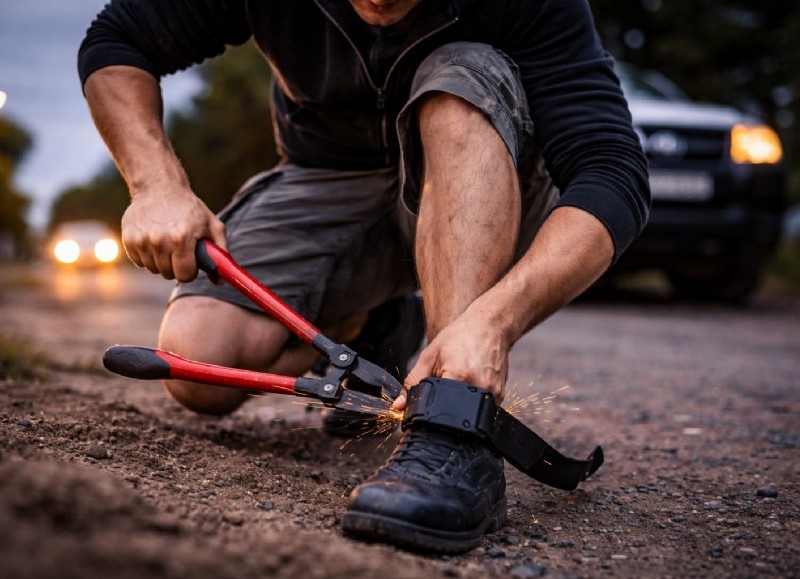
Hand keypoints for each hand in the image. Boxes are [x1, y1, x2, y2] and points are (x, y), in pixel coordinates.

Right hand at [121, 187, 226, 281]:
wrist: (159, 187)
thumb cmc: (190, 208)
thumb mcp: (213, 225)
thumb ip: (221, 253)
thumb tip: (220, 281)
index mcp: (181, 239)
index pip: (185, 275)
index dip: (190, 271)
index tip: (191, 263)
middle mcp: (159, 241)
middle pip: (168, 274)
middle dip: (176, 266)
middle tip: (179, 250)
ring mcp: (142, 240)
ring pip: (153, 269)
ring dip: (161, 261)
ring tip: (167, 242)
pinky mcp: (128, 239)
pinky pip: (139, 262)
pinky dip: (147, 255)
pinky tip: (153, 239)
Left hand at [392, 307, 509, 410]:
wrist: (490, 325)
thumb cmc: (461, 336)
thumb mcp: (430, 355)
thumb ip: (413, 382)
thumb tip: (399, 406)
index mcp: (459, 376)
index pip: (437, 406)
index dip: (430, 403)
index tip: (433, 388)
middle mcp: (479, 387)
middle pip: (453, 410)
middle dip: (446, 400)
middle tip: (450, 376)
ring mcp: (492, 393)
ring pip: (468, 412)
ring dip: (460, 400)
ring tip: (463, 375)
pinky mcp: (501, 395)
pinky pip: (481, 408)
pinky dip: (472, 399)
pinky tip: (473, 379)